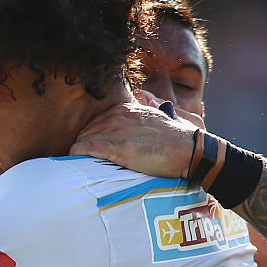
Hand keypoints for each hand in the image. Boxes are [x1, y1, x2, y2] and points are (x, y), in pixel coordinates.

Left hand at [71, 101, 199, 176]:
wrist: (189, 149)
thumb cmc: (178, 138)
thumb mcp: (159, 115)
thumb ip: (145, 109)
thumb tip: (140, 101)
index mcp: (126, 109)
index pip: (97, 122)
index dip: (93, 137)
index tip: (92, 149)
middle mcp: (118, 117)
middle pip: (87, 131)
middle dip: (84, 145)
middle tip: (83, 161)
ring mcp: (116, 131)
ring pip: (83, 140)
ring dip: (80, 153)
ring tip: (79, 166)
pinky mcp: (117, 148)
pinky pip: (85, 149)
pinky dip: (78, 156)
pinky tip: (76, 163)